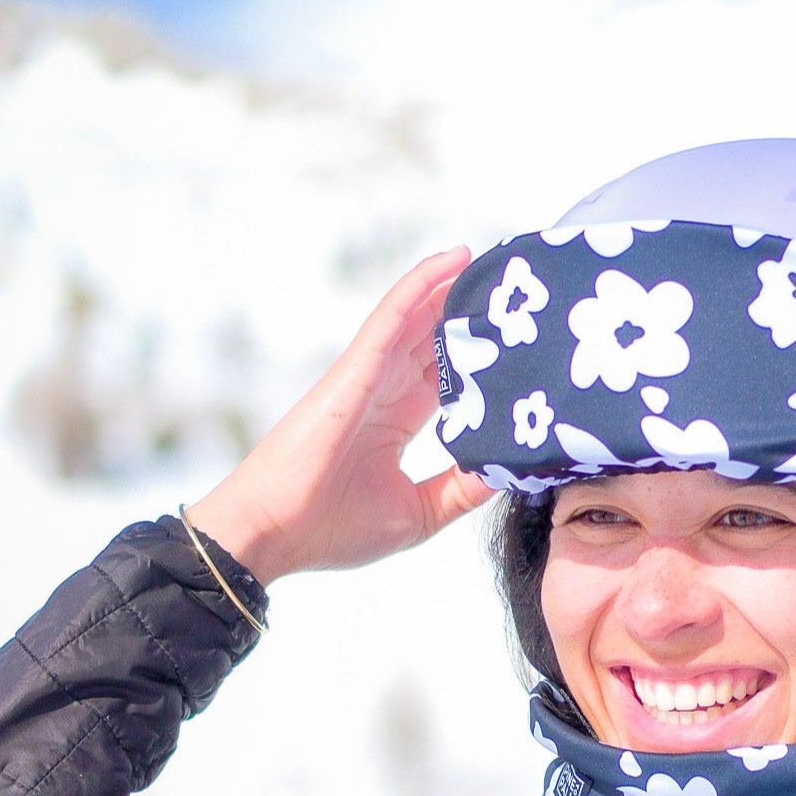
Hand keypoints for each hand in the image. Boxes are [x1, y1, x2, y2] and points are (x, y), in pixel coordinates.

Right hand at [187, 251, 494, 583]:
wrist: (277, 534)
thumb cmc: (333, 528)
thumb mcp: (420, 513)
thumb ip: (461, 490)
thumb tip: (506, 473)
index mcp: (398, 422)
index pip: (448, 378)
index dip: (481, 359)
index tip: (518, 343)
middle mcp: (385, 392)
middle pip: (437, 341)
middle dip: (472, 317)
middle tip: (516, 292)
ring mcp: (369, 376)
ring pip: (418, 318)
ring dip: (453, 288)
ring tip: (495, 261)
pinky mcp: (354, 369)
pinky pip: (390, 317)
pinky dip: (419, 287)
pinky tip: (450, 261)